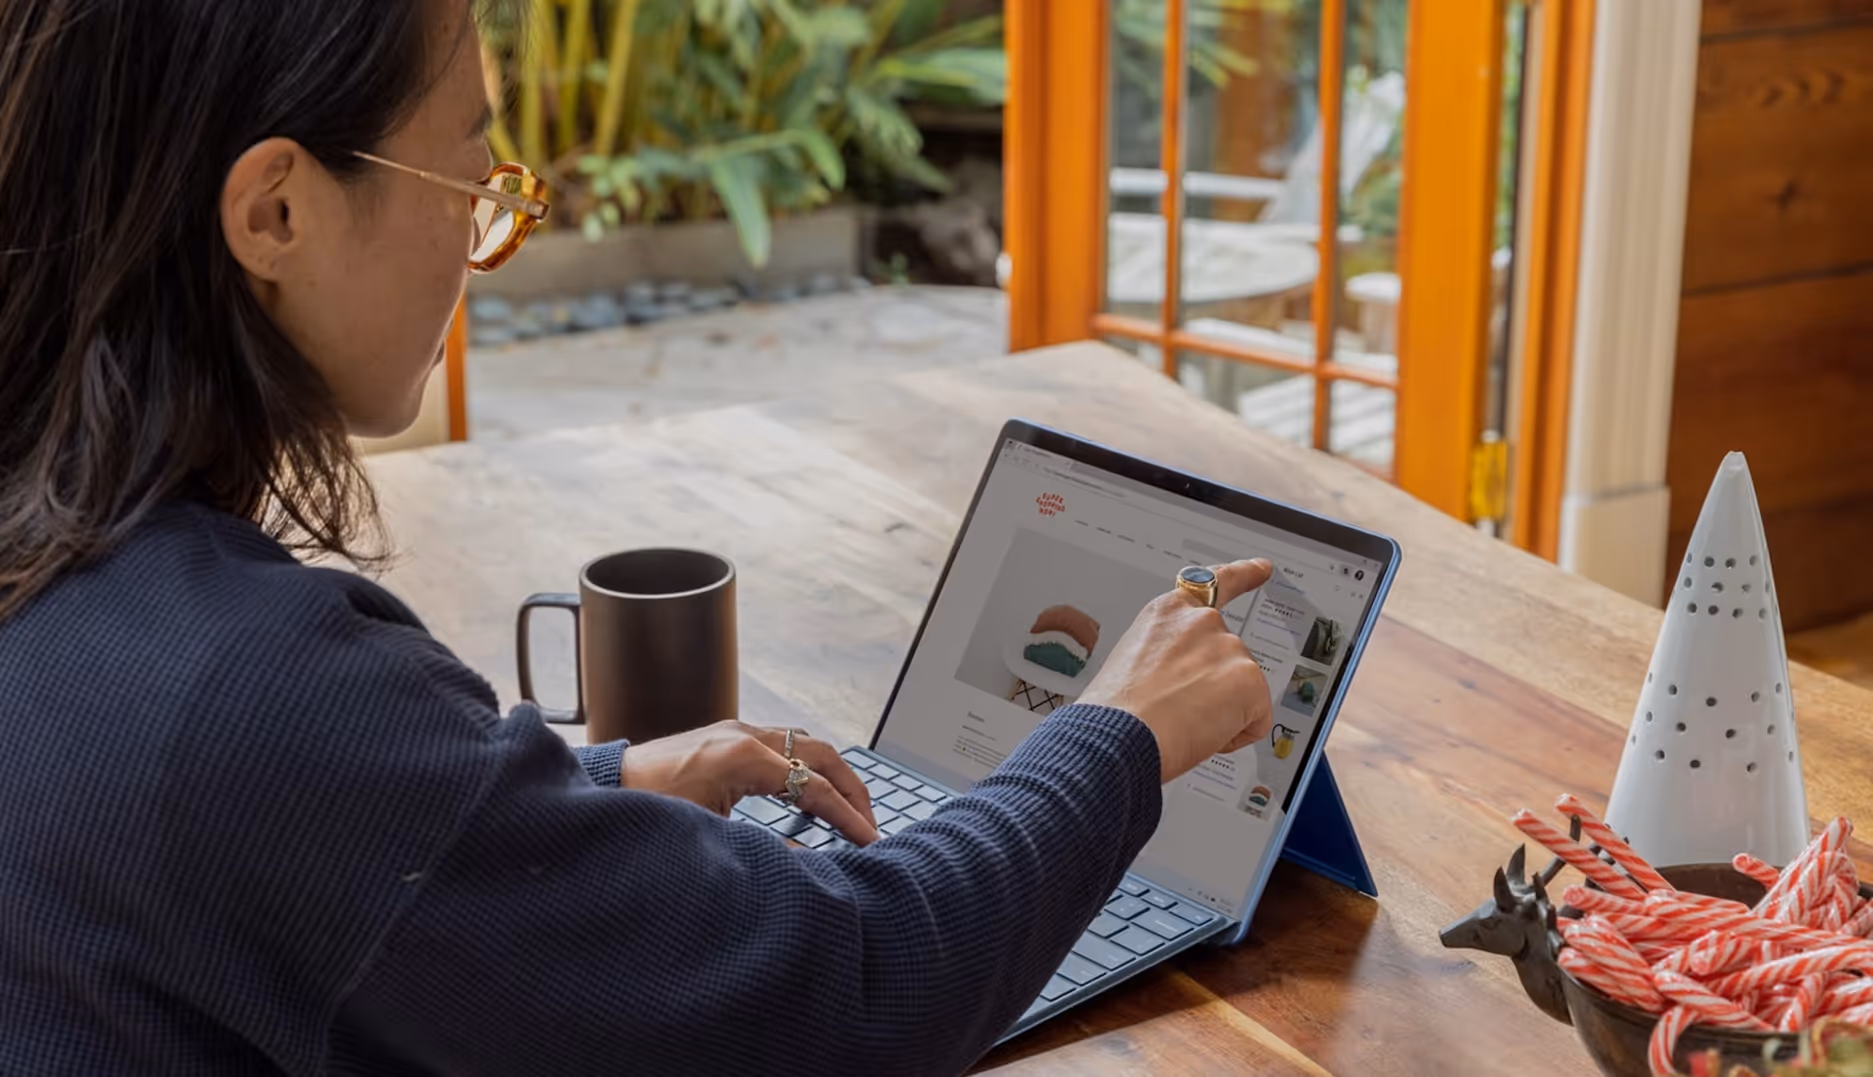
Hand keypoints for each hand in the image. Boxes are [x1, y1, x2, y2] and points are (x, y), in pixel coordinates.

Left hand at [620, 722, 879, 844]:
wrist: (606, 787)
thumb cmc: (647, 811)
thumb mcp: (710, 837)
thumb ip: (765, 847)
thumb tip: (807, 859)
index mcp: (743, 758)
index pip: (816, 787)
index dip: (848, 817)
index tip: (870, 840)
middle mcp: (745, 735)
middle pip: (823, 754)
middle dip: (852, 789)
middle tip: (870, 823)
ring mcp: (737, 730)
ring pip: (806, 744)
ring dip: (833, 774)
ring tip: (849, 808)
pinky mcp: (728, 735)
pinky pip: (785, 744)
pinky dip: (808, 766)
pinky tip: (810, 793)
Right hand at [1080, 559, 1276, 782]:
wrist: (1117, 734)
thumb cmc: (1113, 712)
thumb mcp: (1132, 663)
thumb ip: (1169, 657)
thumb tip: (1183, 685)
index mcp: (1168, 613)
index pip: (1214, 583)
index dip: (1244, 574)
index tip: (1262, 568)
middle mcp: (1202, 622)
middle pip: (1230, 659)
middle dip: (1215, 689)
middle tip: (1177, 710)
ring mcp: (1228, 647)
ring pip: (1242, 693)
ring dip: (1220, 714)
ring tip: (1180, 722)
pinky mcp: (1248, 678)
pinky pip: (1256, 721)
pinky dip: (1235, 736)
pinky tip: (1201, 734)